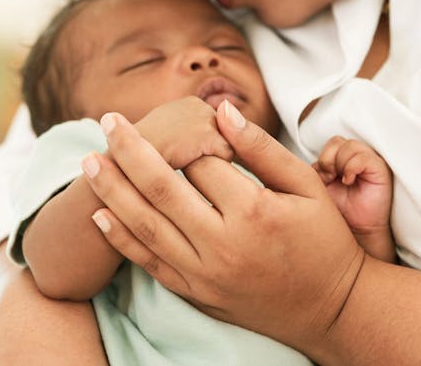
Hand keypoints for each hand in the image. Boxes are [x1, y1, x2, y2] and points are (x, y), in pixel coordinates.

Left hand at [82, 101, 364, 359]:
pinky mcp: (196, 293)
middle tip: (108, 121)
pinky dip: (121, 239)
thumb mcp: (308, 187)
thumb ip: (262, 148)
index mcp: (254, 212)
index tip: (177, 119)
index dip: (188, 137)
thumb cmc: (323, 242)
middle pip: (162, 188)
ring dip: (113, 190)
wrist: (330, 309)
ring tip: (89, 161)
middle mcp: (223, 244)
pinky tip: (100, 214)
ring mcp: (205, 273)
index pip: (202, 163)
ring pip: (146, 225)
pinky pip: (149, 264)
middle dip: (130, 151)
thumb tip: (222, 111)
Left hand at [312, 136, 392, 235]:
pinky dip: (352, 168)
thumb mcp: (317, 186)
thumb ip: (313, 169)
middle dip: (329, 160)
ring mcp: (369, 162)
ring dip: (341, 164)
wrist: (354, 231)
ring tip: (342, 181)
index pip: (331, 143)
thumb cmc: (338, 212)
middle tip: (330, 178)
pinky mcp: (380, 169)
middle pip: (337, 141)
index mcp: (341, 160)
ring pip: (350, 146)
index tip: (323, 178)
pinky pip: (364, 157)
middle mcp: (356, 158)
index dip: (323, 158)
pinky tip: (349, 181)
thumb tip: (298, 160)